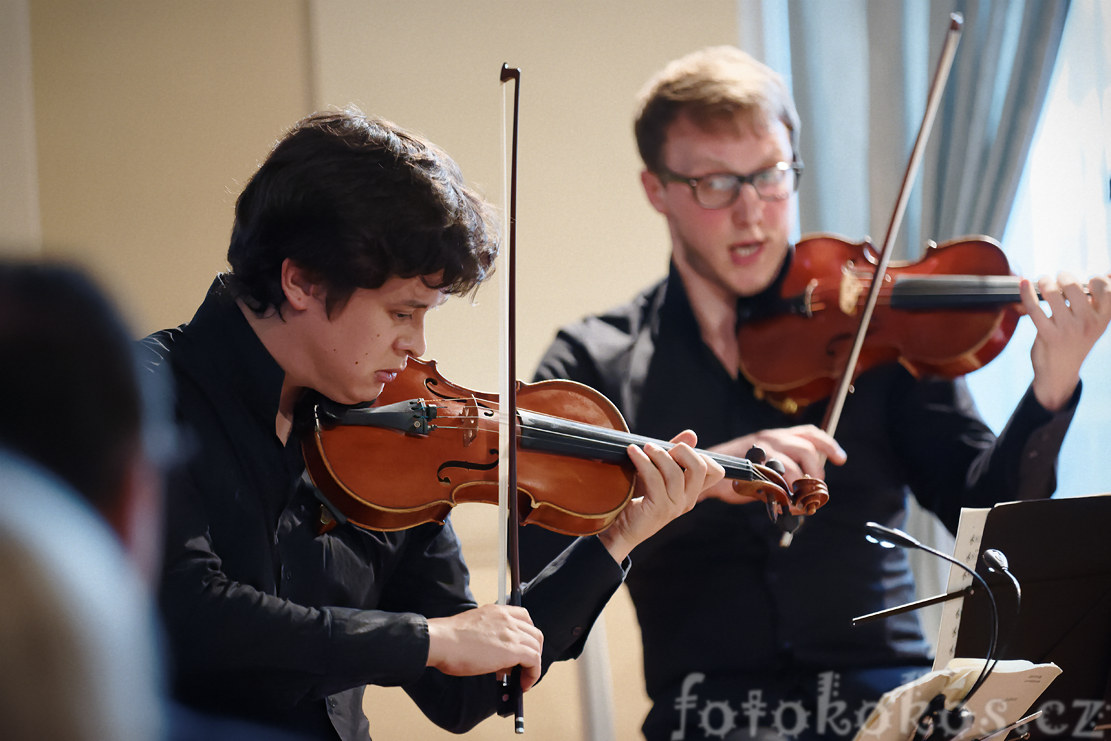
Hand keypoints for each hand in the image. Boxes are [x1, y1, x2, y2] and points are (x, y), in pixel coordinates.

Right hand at [426, 604, 543, 690]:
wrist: (441, 642)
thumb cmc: (449, 640)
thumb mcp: (474, 630)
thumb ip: (491, 639)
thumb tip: (501, 662)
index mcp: (497, 611)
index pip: (524, 617)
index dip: (527, 635)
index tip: (523, 648)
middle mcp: (507, 619)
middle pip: (535, 634)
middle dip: (533, 652)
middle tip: (524, 667)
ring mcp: (511, 633)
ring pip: (536, 648)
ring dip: (533, 666)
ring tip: (522, 679)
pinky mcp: (512, 649)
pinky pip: (534, 661)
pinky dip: (533, 674)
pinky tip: (523, 684)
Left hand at [596, 430, 723, 562]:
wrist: (619, 528)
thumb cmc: (638, 498)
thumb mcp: (658, 473)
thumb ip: (674, 455)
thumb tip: (692, 434)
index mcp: (691, 492)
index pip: (716, 472)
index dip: (702, 455)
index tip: (676, 450)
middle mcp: (687, 500)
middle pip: (700, 468)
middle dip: (682, 450)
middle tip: (660, 447)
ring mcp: (674, 506)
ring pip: (676, 472)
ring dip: (658, 454)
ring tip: (642, 448)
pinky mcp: (658, 509)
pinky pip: (654, 478)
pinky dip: (642, 461)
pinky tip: (632, 452)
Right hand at [697, 424, 845, 505]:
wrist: (709, 470)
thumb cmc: (740, 469)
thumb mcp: (766, 460)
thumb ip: (787, 465)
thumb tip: (811, 484)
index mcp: (777, 435)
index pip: (809, 433)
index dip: (829, 444)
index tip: (841, 459)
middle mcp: (771, 438)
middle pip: (808, 450)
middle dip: (817, 473)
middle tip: (815, 490)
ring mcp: (761, 452)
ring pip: (794, 469)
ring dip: (800, 490)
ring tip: (798, 504)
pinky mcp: (752, 468)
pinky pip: (777, 485)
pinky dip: (785, 500)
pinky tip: (783, 506)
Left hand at [1023, 272, 1110, 410]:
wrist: (1060, 372)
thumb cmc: (1076, 341)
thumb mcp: (1094, 323)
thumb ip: (1097, 302)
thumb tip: (1107, 274)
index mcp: (1103, 319)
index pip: (1107, 290)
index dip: (1096, 280)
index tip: (1086, 281)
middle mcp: (1088, 324)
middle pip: (1073, 286)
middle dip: (1063, 276)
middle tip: (1057, 279)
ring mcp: (1067, 330)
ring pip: (1052, 293)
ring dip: (1044, 281)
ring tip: (1043, 281)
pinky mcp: (1048, 335)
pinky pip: (1034, 307)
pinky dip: (1026, 292)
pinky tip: (1023, 282)